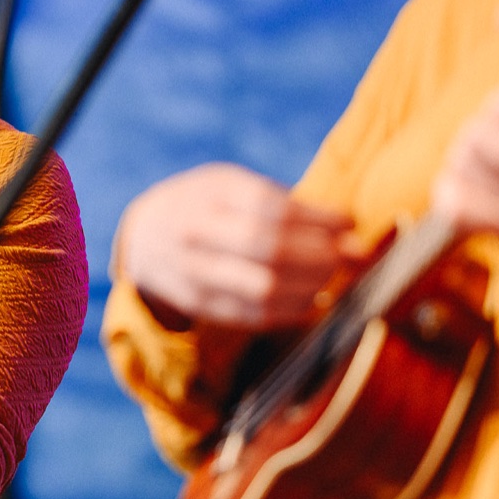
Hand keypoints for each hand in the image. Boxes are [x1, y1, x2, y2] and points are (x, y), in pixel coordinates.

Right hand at [119, 163, 364, 330]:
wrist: (144, 237)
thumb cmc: (204, 203)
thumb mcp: (228, 183)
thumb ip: (277, 201)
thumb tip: (343, 227)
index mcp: (212, 194)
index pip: (274, 210)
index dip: (319, 221)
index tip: (350, 224)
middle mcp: (199, 233)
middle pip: (271, 251)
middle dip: (323, 256)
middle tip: (355, 256)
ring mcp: (196, 273)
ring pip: (265, 289)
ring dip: (312, 287)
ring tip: (337, 278)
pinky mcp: (201, 305)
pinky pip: (254, 316)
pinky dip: (293, 311)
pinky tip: (315, 301)